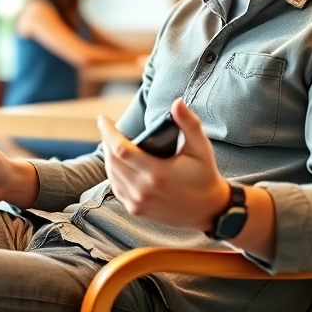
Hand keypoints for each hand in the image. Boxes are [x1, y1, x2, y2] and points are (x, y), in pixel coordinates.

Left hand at [97, 97, 230, 230]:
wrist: (208, 210)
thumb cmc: (204, 175)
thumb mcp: (200, 147)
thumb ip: (188, 123)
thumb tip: (177, 102)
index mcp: (157, 173)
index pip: (121, 149)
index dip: (108, 132)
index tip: (103, 119)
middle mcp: (143, 190)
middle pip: (112, 161)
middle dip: (107, 141)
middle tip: (107, 128)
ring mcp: (138, 202)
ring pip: (111, 175)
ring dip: (108, 157)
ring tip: (111, 142)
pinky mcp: (137, 209)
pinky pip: (116, 188)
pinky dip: (113, 173)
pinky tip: (117, 163)